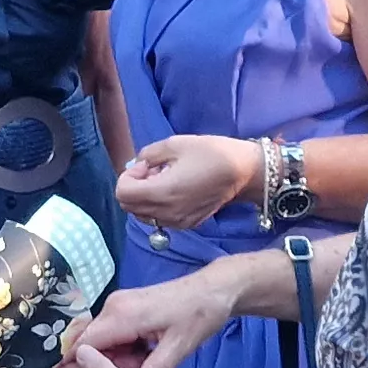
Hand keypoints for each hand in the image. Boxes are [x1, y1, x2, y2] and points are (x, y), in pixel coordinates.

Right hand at [76, 258, 256, 367]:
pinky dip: (124, 349)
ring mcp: (118, 306)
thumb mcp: (179, 347)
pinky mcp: (125, 308)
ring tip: (147, 363)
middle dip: (105, 365)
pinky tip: (146, 354)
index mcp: (121, 315)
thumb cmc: (200, 314)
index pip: (82, 346)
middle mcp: (112, 307)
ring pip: (102, 341)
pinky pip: (113, 334)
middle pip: (89, 344)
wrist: (215, 289)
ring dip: (117, 358)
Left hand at [119, 135, 259, 230]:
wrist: (243, 172)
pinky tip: (175, 190)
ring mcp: (177, 222)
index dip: (128, 176)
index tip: (146, 165)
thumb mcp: (175, 143)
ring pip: (143, 215)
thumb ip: (148, 154)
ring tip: (164, 179)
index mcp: (162, 193)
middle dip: (134, 187)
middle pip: (129, 207)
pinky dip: (158, 205)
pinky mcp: (187, 224)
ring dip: (145, 197)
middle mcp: (167, 213)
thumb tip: (139, 165)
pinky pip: (160, 219)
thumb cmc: (211, 153)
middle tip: (153, 171)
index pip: (123, 193)